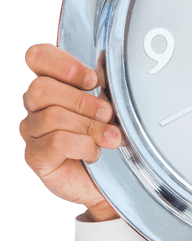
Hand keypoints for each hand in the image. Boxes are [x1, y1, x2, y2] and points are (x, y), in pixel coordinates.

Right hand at [20, 43, 121, 221]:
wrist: (110, 183)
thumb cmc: (105, 141)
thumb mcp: (110, 108)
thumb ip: (103, 84)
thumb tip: (104, 60)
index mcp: (51, 85)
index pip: (38, 57)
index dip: (63, 64)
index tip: (93, 80)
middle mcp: (35, 106)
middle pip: (42, 88)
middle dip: (83, 101)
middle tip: (108, 115)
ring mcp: (32, 131)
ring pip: (53, 116)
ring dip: (90, 127)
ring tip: (110, 138)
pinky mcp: (35, 156)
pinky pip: (57, 141)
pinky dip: (84, 146)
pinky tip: (95, 153)